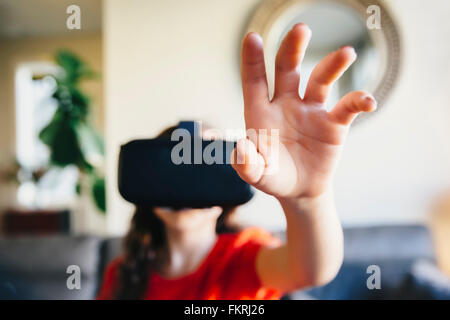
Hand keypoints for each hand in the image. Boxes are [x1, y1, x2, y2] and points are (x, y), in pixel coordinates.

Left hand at [231, 23, 376, 198]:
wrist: (300, 190)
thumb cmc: (274, 177)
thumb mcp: (257, 175)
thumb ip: (246, 164)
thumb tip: (242, 146)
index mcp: (262, 113)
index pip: (255, 82)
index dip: (252, 61)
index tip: (252, 38)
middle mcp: (286, 104)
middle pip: (288, 69)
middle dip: (293, 49)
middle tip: (301, 29)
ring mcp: (311, 111)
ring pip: (321, 80)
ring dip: (332, 65)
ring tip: (347, 53)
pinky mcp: (334, 123)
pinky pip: (348, 106)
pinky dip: (359, 101)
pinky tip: (368, 101)